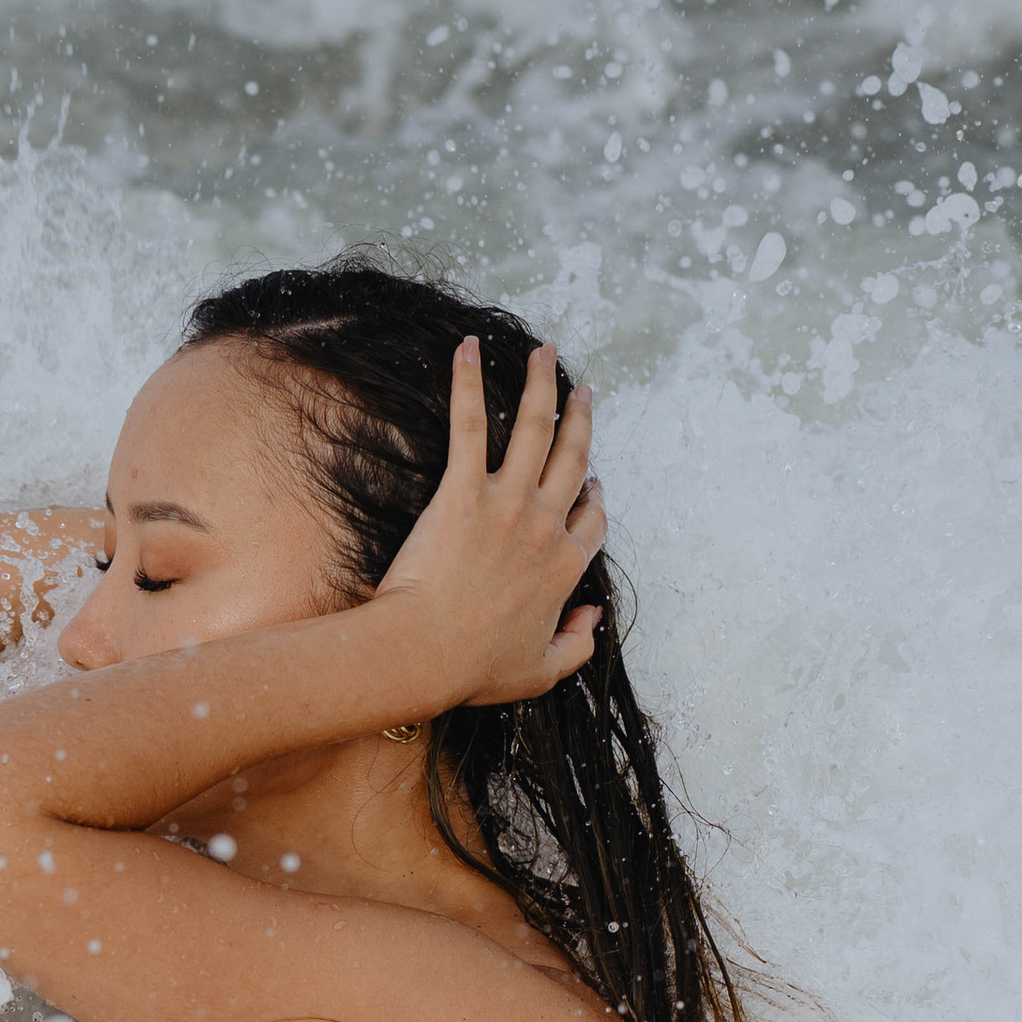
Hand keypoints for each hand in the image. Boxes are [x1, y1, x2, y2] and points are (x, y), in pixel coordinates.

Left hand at [371, 340, 605, 710]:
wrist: (427, 653)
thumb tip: (593, 616)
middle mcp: (545, 527)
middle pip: (574, 461)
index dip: (594, 499)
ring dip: (541, 385)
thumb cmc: (474, 668)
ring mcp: (507, 504)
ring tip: (543, 352)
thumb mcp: (540, 672)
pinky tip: (468, 349)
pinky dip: (468, 383)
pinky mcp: (463, 490)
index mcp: (564, 570)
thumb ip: (577, 645)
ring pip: (536, 429)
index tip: (593, 485)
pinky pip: (470, 426)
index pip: (592, 522)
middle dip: (581, 420)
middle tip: (581, 391)